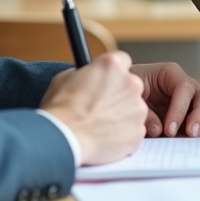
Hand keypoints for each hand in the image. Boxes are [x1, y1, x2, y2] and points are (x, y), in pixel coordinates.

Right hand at [40, 51, 147, 165]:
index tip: (107, 80)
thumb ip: (83, 74)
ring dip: (123, 114)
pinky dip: (124, 133)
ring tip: (101, 124)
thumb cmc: (61, 110)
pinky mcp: (138, 130)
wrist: (64, 140)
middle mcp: (130, 83)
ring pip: (135, 108)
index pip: (122, 60)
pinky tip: (106, 136)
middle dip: (119, 94)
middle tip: (102, 105)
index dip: (113, 72)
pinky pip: (134, 129)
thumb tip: (87, 77)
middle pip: (131, 85)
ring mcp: (137, 107)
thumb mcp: (65, 78)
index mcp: (112, 65)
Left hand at [131, 62, 199, 137]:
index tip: (169, 130)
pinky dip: (195, 135)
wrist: (124, 96)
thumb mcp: (132, 95)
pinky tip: (181, 142)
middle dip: (199, 116)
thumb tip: (158, 130)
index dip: (180, 109)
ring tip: (185, 141)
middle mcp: (185, 86)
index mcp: (170, 73)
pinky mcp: (189, 116)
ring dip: (199, 128)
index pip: (184, 88)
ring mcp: (190, 101)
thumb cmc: (128, 89)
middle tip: (190, 134)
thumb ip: (145, 112)